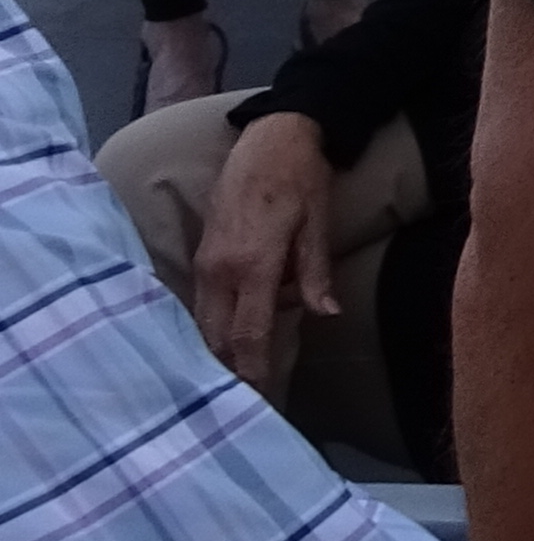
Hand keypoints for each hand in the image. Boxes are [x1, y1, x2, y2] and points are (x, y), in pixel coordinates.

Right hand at [193, 112, 340, 400]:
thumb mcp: (319, 225)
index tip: (259, 398)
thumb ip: (316, 274)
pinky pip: (203, 304)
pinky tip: (232, 340)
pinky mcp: (201, 256)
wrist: (269, 141)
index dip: (253, 368)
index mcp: (253, 265)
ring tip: (241, 378)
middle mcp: (220, 270)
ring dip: (221, 351)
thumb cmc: (301, 180)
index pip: (248, 333)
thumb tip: (325, 314)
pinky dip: (215, 326)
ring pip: (205, 324)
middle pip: (218, 337)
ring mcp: (205, 263)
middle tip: (250, 399)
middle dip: (232, 370)